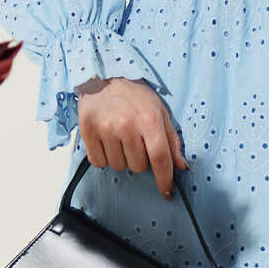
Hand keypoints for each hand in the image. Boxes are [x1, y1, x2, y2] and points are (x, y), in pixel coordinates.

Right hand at [75, 76, 188, 198]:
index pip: (160, 158)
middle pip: (139, 166)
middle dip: (140, 158)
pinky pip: (98, 162)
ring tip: (120, 136)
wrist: (103, 75)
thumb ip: (171, 140)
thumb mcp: (160, 111)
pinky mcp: (87, 131)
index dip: (165, 179)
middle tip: (135, 140)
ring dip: (122, 157)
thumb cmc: (135, 94)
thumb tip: (181, 167)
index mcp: (149, 119)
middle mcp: (127, 125)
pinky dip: (104, 157)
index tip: (167, 192)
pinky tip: (107, 140)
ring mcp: (105, 129)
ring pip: (119, 166)